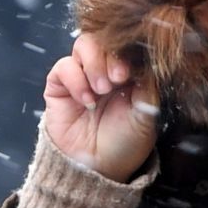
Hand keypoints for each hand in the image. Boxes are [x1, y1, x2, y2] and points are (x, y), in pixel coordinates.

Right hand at [41, 31, 158, 179]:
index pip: (127, 44)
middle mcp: (104, 69)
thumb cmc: (125, 143)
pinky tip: (87, 101)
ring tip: (102, 90)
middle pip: (104, 38)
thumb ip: (147, 82)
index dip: (128, 50)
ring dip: (94, 64)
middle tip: (117, 79)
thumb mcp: (146, 112)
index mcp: (128, 72)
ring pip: (83, 45)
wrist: (98, 169)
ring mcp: (81, 75)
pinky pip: (63, 67)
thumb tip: (147, 55)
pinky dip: (75, 79)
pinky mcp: (59, 85)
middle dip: (111, 56)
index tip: (131, 71)